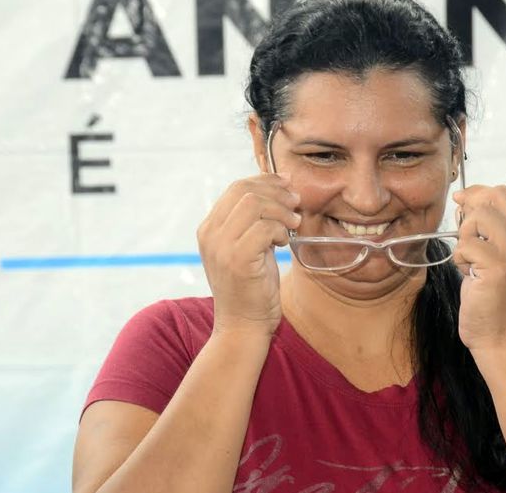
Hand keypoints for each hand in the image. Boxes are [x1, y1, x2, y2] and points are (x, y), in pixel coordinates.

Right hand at [197, 173, 300, 336]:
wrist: (243, 325)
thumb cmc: (252, 286)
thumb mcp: (250, 246)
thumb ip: (257, 220)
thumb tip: (282, 185)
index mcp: (209, 228)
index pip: (236, 187)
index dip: (266, 181)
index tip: (288, 185)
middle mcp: (209, 234)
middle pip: (244, 190)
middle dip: (277, 192)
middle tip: (296, 204)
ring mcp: (220, 246)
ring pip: (254, 204)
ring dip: (281, 211)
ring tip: (292, 225)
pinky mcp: (237, 259)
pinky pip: (264, 228)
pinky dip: (280, 230)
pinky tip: (283, 243)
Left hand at [452, 185, 505, 352]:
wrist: (497, 336)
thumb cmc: (488, 298)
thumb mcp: (492, 257)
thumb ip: (484, 230)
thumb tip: (463, 199)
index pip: (502, 193)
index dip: (478, 192)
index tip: (462, 204)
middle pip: (490, 199)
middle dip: (468, 213)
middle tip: (465, 238)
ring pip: (476, 219)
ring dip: (463, 238)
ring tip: (469, 261)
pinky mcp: (498, 267)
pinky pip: (466, 245)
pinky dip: (459, 259)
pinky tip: (468, 275)